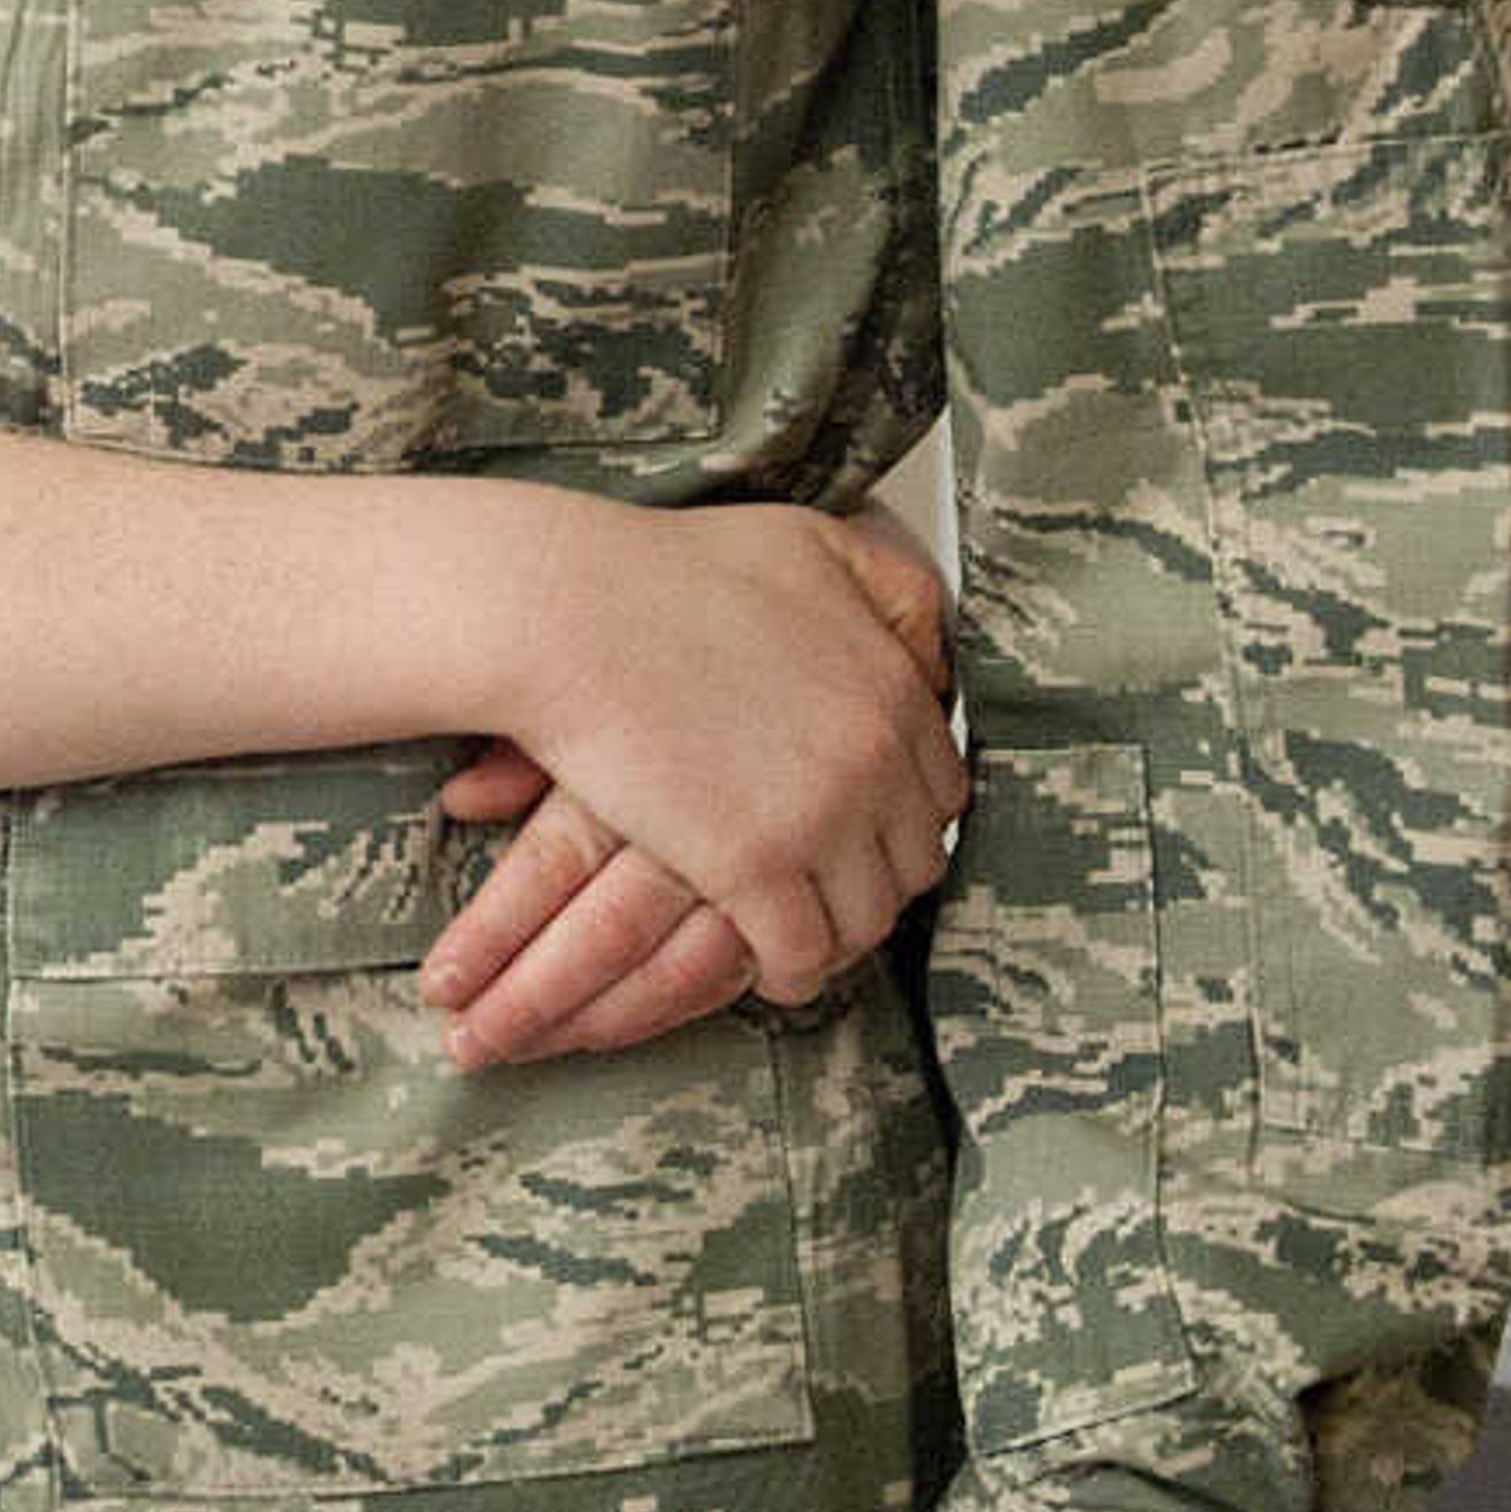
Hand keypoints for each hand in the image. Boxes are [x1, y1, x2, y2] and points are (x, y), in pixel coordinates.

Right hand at [420, 499, 960, 1065]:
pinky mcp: (753, 868)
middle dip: (875, 874)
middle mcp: (873, 752)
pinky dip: (789, 968)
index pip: (943, 788)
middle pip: (916, 860)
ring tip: (800, 927)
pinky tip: (766, 958)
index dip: (900, 813)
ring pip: (868, 918)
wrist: (567, 612)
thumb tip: (930, 650)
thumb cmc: (665, 571)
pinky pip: (803, 955)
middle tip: (831, 881)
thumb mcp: (811, 543)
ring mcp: (819, 814)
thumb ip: (892, 589)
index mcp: (891, 683)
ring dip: (837, 929)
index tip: (864, 826)